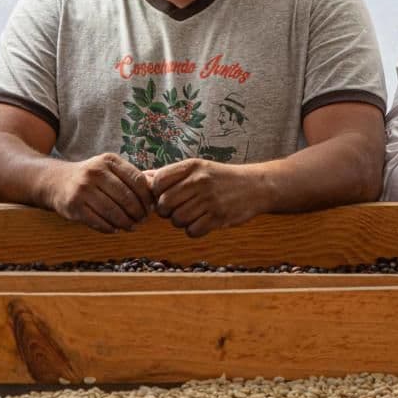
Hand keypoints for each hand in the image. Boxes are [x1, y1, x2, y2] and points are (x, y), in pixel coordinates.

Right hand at [45, 152, 152, 232]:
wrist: (56, 181)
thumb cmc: (90, 177)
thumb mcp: (109, 168)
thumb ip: (132, 176)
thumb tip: (158, 187)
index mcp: (108, 161)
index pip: (137, 180)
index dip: (147, 197)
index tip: (151, 208)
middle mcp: (95, 172)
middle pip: (127, 198)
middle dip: (138, 213)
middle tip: (142, 221)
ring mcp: (83, 188)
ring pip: (113, 212)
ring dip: (126, 223)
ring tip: (131, 227)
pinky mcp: (74, 205)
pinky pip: (98, 221)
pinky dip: (110, 228)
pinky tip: (115, 229)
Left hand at [146, 158, 271, 238]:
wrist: (256, 186)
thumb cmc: (220, 178)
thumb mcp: (197, 168)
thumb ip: (170, 174)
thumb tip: (141, 178)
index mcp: (191, 166)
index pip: (158, 181)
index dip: (156, 192)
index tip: (164, 195)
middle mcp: (199, 181)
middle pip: (164, 204)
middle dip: (166, 211)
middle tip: (177, 208)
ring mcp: (210, 199)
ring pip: (177, 220)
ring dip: (181, 222)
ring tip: (192, 215)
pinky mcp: (219, 217)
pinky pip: (192, 231)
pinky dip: (194, 231)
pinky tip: (202, 222)